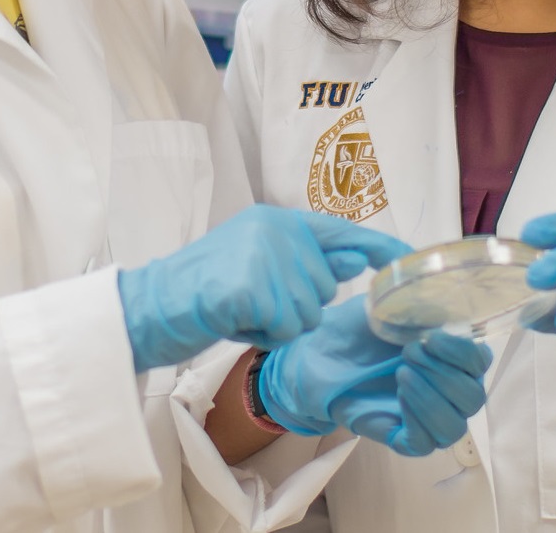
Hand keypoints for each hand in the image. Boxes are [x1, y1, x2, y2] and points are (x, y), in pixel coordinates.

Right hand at [117, 205, 411, 370]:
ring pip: (307, 311)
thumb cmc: (202, 295)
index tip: (408, 257)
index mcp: (276, 220)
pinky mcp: (249, 285)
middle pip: (324, 286)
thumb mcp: (256, 268)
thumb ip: (303, 262)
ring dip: (278, 324)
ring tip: (240, 312)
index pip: (340, 230)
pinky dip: (262, 335)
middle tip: (251, 305)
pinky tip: (233, 322)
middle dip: (295, 306)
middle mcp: (274, 228)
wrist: (147, 308)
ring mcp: (262, 254)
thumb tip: (355, 262)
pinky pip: (285, 327)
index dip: (378, 246)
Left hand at [258, 296, 491, 456]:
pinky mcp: (406, 438)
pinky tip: (398, 395)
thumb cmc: (359, 328)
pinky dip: (418, 418)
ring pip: (455, 426)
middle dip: (443, 373)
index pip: (480, 362)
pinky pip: (427, 443)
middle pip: (473, 397)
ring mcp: (428, 417)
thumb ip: (417, 296)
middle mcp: (448, 390)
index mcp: (453, 357)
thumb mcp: (389, 306)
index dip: (463, 352)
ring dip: (432, 397)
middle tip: (407, 353)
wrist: (320, 355)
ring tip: (402, 374)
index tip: (431, 336)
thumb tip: (432, 278)